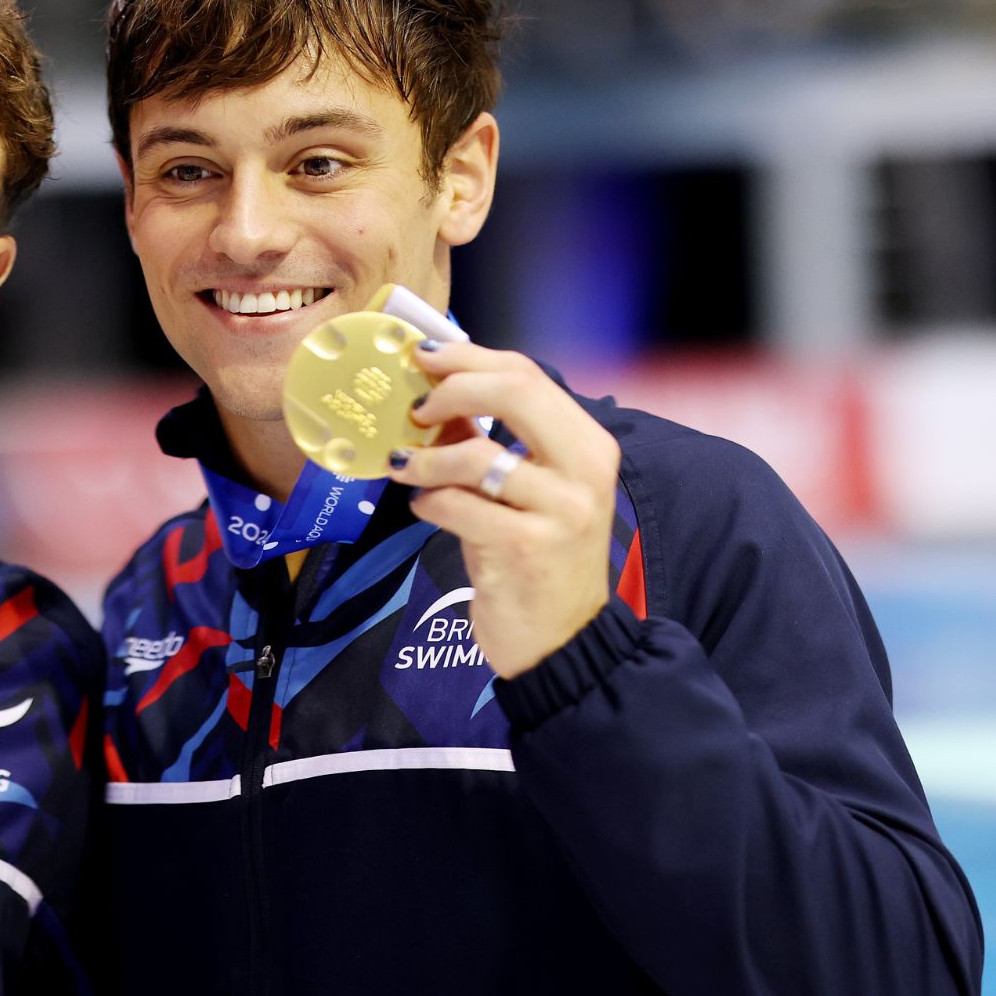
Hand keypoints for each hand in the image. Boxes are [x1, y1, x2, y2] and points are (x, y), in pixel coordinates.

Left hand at [387, 341, 619, 678]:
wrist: (562, 639)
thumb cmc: (537, 557)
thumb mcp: (526, 492)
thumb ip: (490, 440)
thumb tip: (435, 392)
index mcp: (588, 445)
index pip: (528, 375)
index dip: (468, 357)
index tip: (424, 356)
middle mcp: (585, 470)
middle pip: (514, 391)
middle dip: (452, 389)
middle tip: (415, 408)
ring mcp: (560, 511)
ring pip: (477, 454)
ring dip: (427, 458)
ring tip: (407, 468)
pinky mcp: (526, 549)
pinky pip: (457, 506)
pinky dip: (428, 502)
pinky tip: (426, 508)